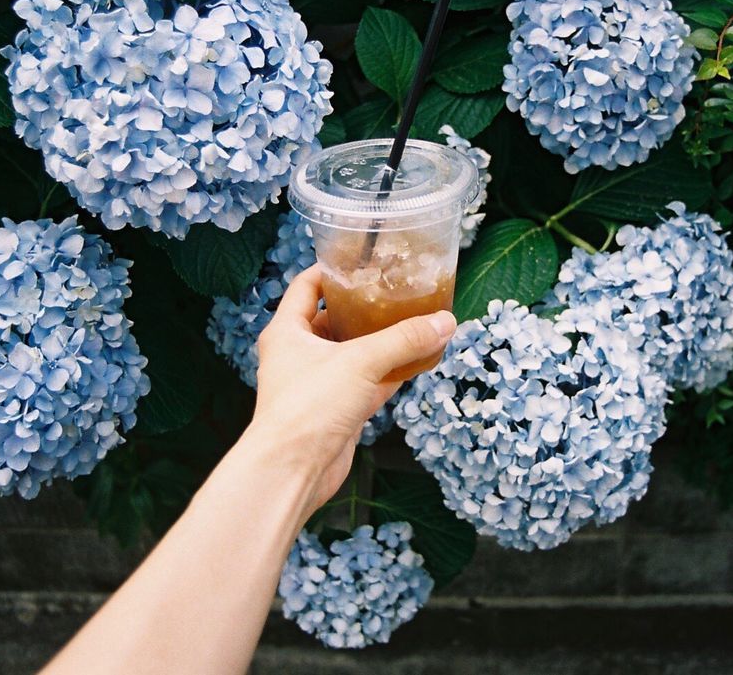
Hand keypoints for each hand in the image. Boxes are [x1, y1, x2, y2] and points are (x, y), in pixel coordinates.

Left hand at [248, 264, 456, 515]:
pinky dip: (389, 374)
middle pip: (335, 320)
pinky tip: (418, 363)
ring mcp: (317, 384)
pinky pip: (367, 383)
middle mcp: (298, 354)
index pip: (307, 286)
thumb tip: (445, 322)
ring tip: (416, 324)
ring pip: (354, 354)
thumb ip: (403, 339)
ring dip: (382, 343)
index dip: (332, 270)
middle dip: (366, 309)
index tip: (363, 259)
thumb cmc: (308, 407)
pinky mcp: (335, 411)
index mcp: (287, 331)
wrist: (292, 471)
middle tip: (398, 292)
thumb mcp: (360, 362)